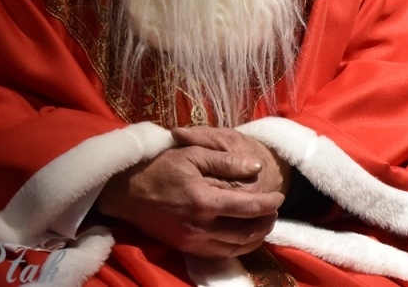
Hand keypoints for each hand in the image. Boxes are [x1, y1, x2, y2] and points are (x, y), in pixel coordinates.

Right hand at [96, 133, 284, 258]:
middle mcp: (200, 226)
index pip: (248, 207)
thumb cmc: (161, 168)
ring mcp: (192, 240)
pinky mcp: (186, 247)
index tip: (280, 197)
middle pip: (245, 232)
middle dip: (266, 222)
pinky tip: (244, 236)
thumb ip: (227, 161)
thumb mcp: (194, 154)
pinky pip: (219, 253)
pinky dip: (237, 247)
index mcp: (204, 201)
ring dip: (255, 237)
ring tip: (265, 223)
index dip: (269, 203)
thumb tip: (257, 168)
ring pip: (235, 247)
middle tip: (276, 211)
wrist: (127, 192)